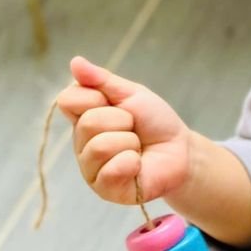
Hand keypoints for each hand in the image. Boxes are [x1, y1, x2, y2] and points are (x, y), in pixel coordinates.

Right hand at [56, 56, 191, 204]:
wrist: (181, 150)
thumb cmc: (155, 121)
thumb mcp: (131, 94)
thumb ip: (102, 80)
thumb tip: (75, 61)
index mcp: (83, 118)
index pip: (68, 99)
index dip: (97, 97)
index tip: (117, 103)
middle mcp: (81, 144)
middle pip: (89, 122)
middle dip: (123, 120)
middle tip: (134, 128)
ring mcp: (90, 168)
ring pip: (100, 146)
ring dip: (130, 142)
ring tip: (137, 147)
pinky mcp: (104, 189)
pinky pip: (111, 171)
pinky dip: (132, 163)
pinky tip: (138, 165)